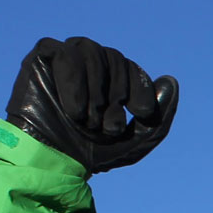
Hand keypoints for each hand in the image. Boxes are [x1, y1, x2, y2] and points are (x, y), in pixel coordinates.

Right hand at [5, 37, 177, 172]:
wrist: (52, 162)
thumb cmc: (91, 152)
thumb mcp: (136, 141)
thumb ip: (159, 116)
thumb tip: (171, 80)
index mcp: (108, 79)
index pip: (131, 67)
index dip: (140, 87)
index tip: (141, 113)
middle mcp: (87, 64)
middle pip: (114, 57)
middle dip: (117, 93)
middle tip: (107, 125)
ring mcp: (64, 58)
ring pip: (91, 50)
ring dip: (95, 90)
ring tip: (87, 119)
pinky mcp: (42, 58)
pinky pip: (65, 53)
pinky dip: (74, 82)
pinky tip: (75, 110)